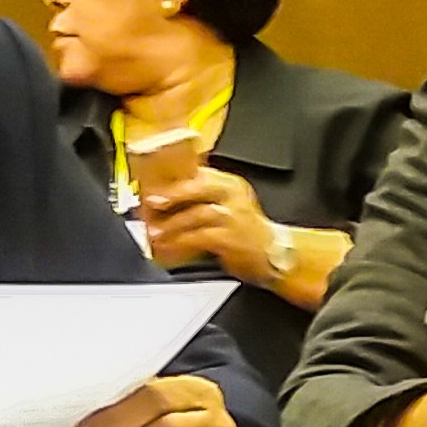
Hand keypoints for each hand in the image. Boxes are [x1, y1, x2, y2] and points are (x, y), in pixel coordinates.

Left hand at [140, 166, 279, 282]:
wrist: (273, 253)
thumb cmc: (246, 230)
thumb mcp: (228, 205)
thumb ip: (202, 198)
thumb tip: (166, 197)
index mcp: (230, 183)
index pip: (200, 172)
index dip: (175, 177)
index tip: (154, 183)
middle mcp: (234, 195)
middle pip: (200, 187)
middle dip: (174, 194)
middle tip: (152, 201)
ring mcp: (235, 217)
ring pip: (198, 214)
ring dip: (173, 224)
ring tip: (156, 231)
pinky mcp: (232, 238)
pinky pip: (201, 237)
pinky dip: (182, 242)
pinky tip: (170, 247)